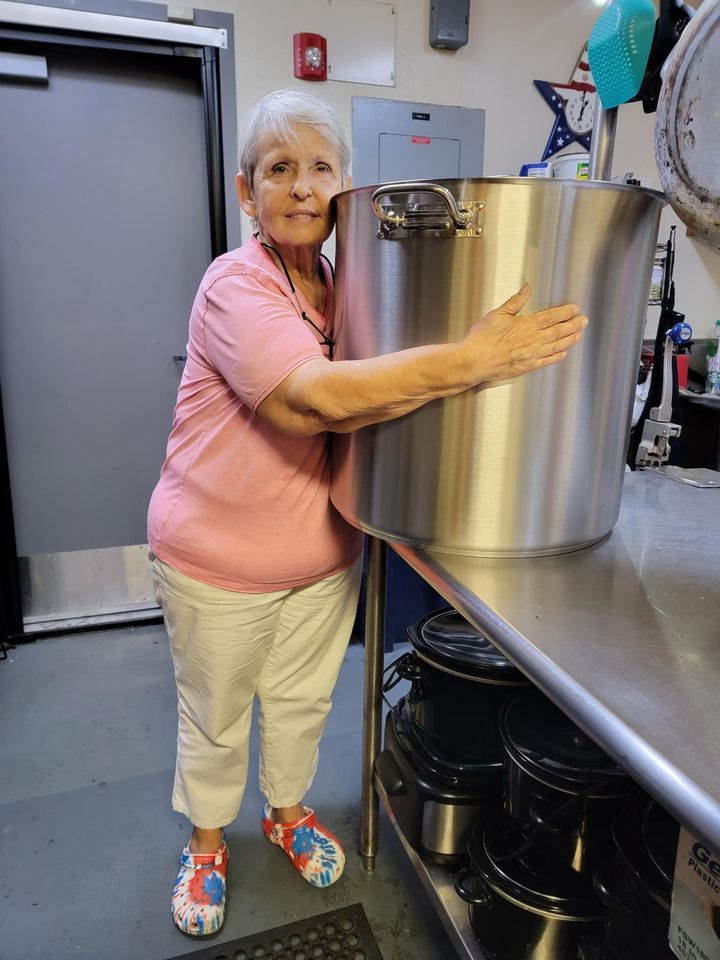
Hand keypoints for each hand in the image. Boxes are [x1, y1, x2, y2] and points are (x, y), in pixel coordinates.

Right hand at [459, 282, 587, 383]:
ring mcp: (530, 355)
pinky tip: (562, 354)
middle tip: (584, 321)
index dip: (565, 312)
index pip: (551, 317)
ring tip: (578, 336)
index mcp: (526, 325)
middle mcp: (532, 341)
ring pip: (555, 346)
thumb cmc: (482, 338)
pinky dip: (556, 357)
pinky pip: (546, 362)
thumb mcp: (498, 314)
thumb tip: (527, 289)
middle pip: (558, 332)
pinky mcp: (525, 367)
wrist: (474, 361)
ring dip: (568, 340)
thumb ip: (516, 302)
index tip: (575, 309)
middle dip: (573, 326)